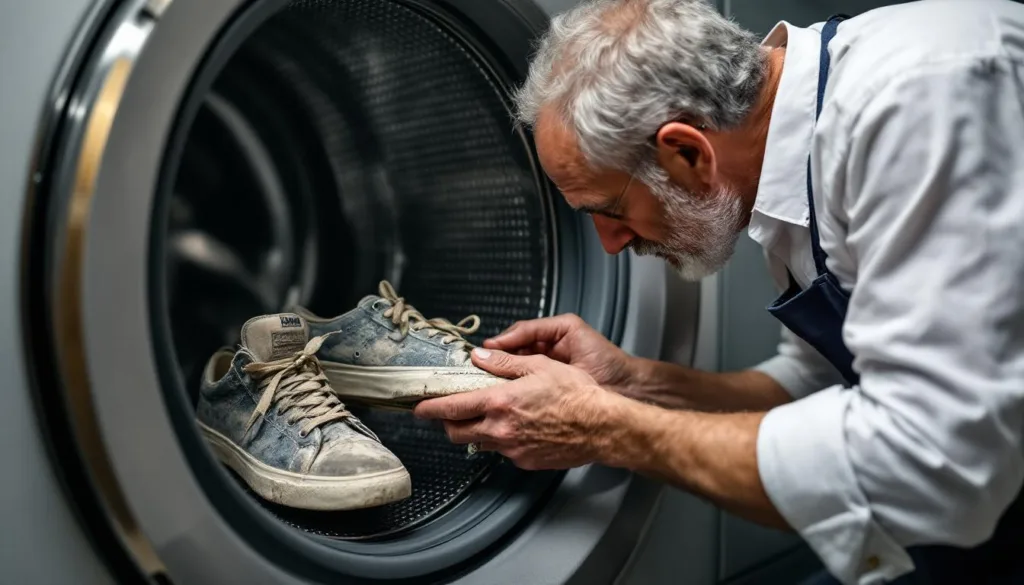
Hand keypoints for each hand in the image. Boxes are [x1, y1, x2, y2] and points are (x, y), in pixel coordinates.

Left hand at [413, 348, 624, 469]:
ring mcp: (512, 449)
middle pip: (457, 432)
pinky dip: (501, 439)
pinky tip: (516, 427)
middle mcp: (501, 429)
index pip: (451, 409)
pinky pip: (503, 451)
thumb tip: (478, 357)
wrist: (603, 427)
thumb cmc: (576, 394)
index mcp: (500, 403)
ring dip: (475, 431)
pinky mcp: (525, 461)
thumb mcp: (539, 366)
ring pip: (479, 443)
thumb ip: (504, 363)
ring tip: (486, 416)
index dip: (430, 408)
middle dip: (447, 423)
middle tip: (449, 412)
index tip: (418, 407)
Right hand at [483, 314, 634, 394]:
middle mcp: (541, 364)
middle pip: (507, 362)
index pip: (511, 341)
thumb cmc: (604, 357)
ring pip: (512, 382)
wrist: (626, 388)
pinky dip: (513, 399)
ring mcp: (543, 384)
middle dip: (494, 364)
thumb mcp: (568, 328)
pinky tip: (506, 399)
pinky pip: (523, 400)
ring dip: (500, 383)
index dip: (497, 346)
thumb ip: (535, 328)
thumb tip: (503, 336)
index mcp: (545, 342)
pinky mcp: (546, 403)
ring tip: (488, 384)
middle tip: (479, 369)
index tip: (482, 351)